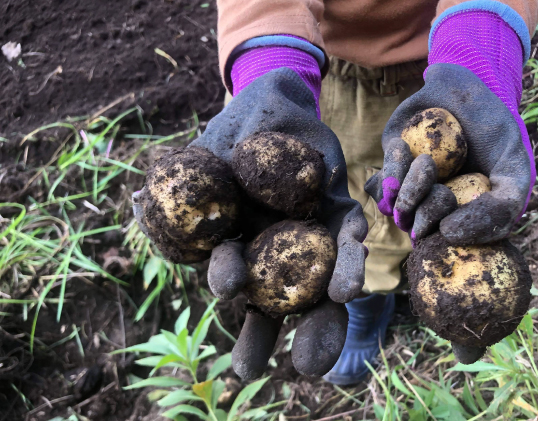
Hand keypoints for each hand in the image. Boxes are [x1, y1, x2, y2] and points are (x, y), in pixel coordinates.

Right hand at [134, 68, 367, 378]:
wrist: (279, 100)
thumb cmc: (233, 130)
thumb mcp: (203, 154)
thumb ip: (179, 181)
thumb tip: (143, 206)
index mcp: (241, 242)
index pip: (234, 277)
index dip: (231, 296)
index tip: (231, 319)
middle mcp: (276, 248)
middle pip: (278, 299)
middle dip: (275, 334)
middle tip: (270, 371)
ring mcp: (310, 234)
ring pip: (318, 284)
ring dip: (320, 318)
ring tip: (314, 359)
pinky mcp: (340, 213)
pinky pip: (348, 241)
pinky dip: (349, 263)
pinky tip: (348, 288)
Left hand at [365, 63, 532, 245]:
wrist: (466, 88)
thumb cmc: (495, 132)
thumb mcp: (514, 171)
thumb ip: (500, 209)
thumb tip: (448, 233)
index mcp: (466, 218)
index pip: (453, 245)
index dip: (450, 237)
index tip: (450, 225)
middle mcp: (438, 210)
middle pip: (423, 231)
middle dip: (428, 210)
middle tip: (440, 179)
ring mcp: (414, 192)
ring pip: (400, 211)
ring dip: (410, 188)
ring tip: (425, 161)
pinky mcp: (393, 171)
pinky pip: (382, 184)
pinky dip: (390, 168)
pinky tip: (402, 147)